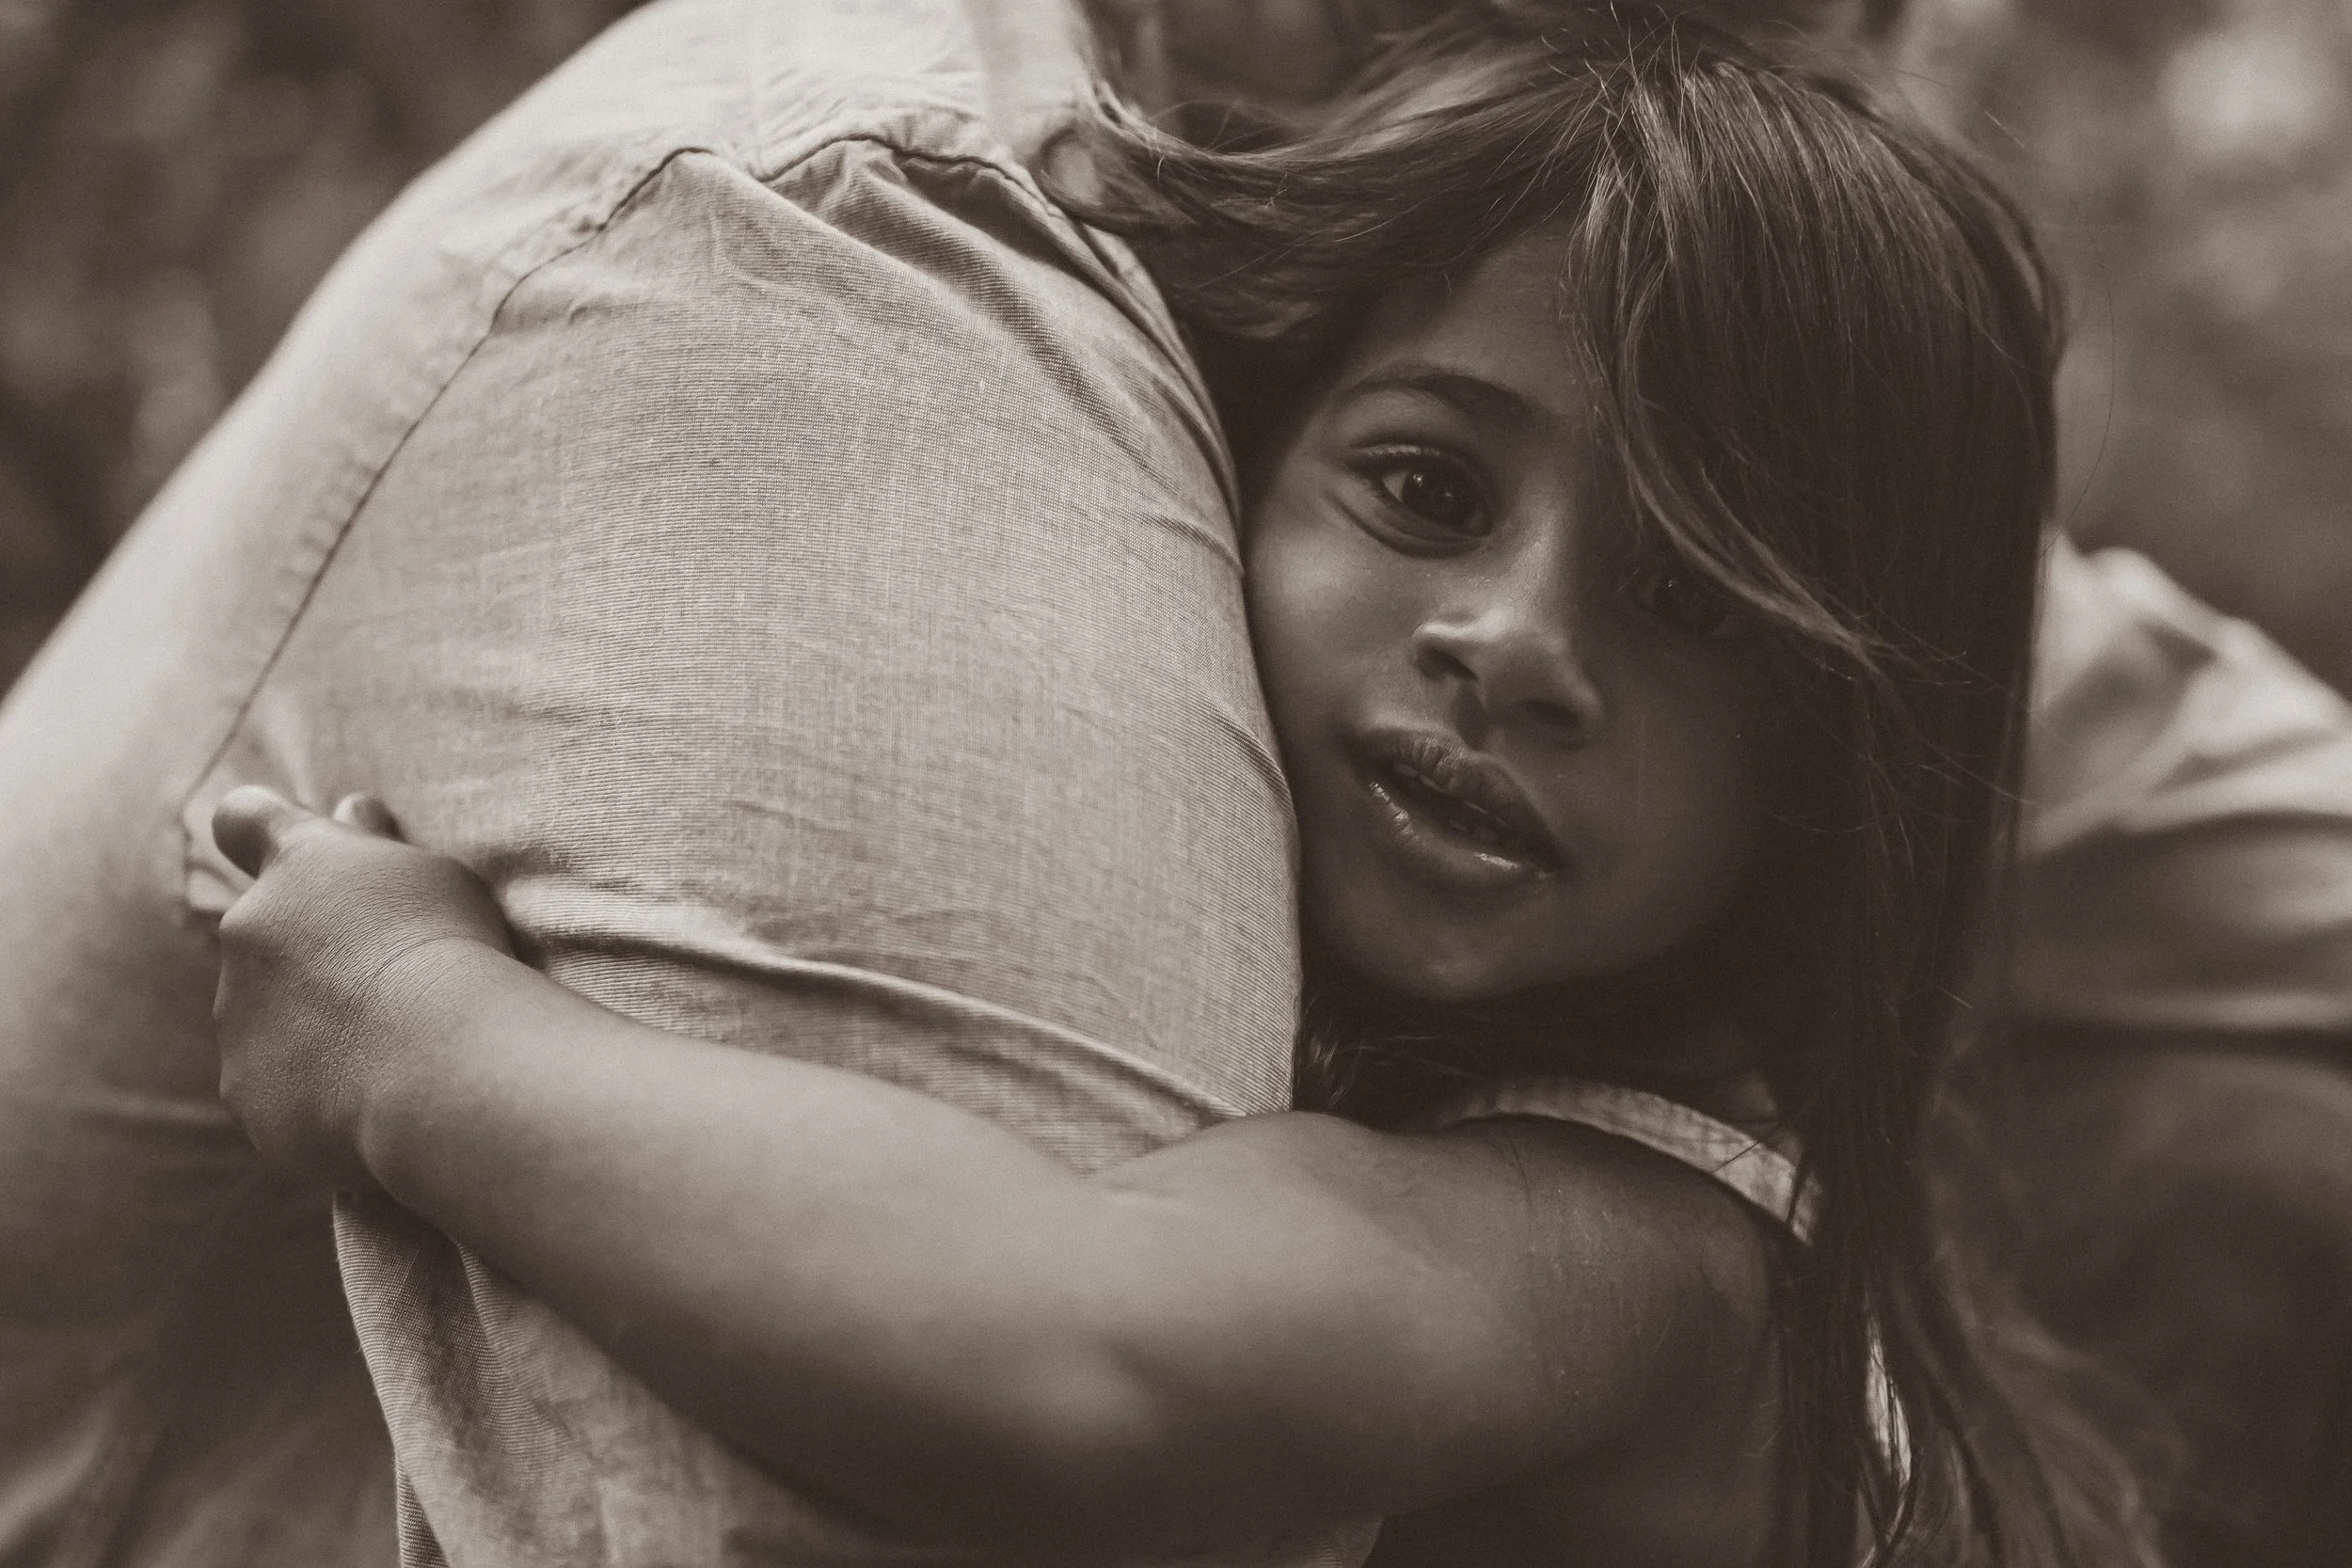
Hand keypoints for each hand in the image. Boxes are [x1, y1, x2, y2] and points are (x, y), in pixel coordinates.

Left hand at [211, 788, 512, 1187]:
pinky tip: (375, 1097)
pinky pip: (276, 1085)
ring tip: (392, 1050)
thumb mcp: (430, 876)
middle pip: (264, 933)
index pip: (244, 819)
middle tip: (387, 981)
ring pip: (266, 1014)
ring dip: (313, 1024)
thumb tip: (351, 809)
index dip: (258, 830)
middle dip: (309, 954)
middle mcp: (247, 931)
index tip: (290, 855)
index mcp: (295, 865)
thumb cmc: (450, 953)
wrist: (434, 1064)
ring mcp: (237, 1016)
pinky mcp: (244, 1090)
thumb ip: (376, 845)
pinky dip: (314, 1091)